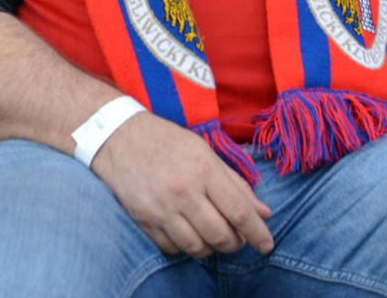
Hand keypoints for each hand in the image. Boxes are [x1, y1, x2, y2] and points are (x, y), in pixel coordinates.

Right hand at [89, 111, 273, 256]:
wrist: (120, 138)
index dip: (257, 232)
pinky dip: (185, 247)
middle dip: (235, 243)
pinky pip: (172, 248)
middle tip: (237, 238)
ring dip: (211, 248)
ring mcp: (161, 208)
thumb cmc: (168, 142)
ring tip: (213, 236)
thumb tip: (263, 212)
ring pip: (197, 247)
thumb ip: (235, 184)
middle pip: (220, 235)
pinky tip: (188, 233)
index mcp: (203, 169)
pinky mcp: (143, 220)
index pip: (238, 211)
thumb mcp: (205, 153)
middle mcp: (183, 191)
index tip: (267, 245)